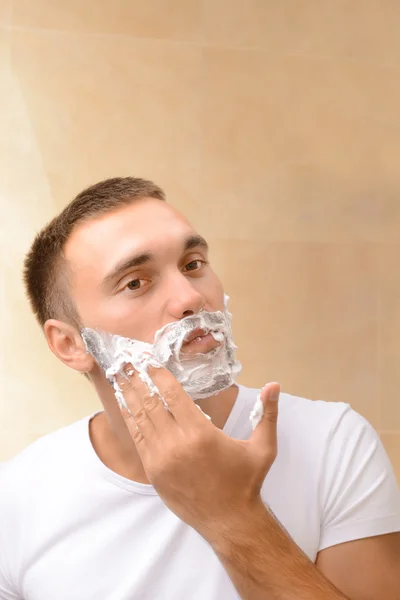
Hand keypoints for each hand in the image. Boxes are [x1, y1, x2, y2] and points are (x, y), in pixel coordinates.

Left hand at [117, 366, 279, 539]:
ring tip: (120, 378)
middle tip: (128, 363)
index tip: (151, 362)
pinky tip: (126, 406)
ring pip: (140, 420)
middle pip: (151, 404)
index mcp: (201, 433)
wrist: (229, 521)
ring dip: (129, 397)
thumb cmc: (246, 481)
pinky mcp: (154, 472)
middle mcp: (177, 444)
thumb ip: (267, 413)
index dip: (160, 376)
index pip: (173, 396)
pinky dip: (131, 420)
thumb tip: (274, 385)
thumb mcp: (263, 447)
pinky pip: (138, 440)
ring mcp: (162, 459)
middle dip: (138, 381)